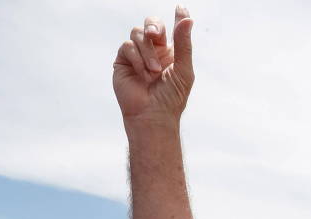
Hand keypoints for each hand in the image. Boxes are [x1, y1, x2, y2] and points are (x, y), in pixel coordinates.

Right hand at [113, 7, 194, 121]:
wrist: (152, 115)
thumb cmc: (171, 97)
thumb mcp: (183, 69)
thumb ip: (184, 43)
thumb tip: (188, 18)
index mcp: (172, 52)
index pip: (174, 29)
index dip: (178, 17)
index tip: (181, 7)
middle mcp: (154, 51)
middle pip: (151, 24)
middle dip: (153, 26)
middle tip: (155, 34)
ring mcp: (137, 55)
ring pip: (138, 33)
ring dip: (147, 52)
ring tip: (154, 72)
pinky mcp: (123, 61)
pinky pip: (127, 46)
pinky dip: (137, 58)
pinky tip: (143, 74)